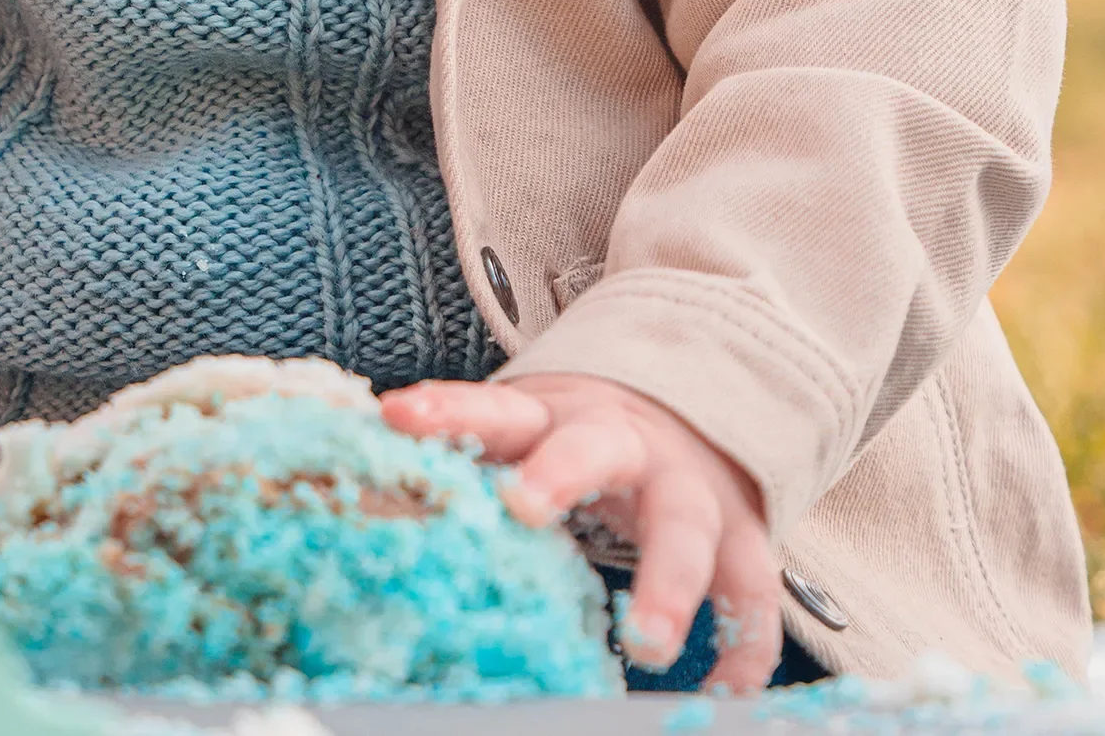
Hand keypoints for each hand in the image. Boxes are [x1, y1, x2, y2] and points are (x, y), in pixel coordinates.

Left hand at [380, 373, 781, 692]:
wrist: (689, 408)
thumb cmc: (572, 439)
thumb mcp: (520, 434)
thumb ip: (458, 458)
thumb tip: (353, 481)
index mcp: (553, 417)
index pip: (494, 408)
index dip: (447, 411)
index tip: (396, 417)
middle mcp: (623, 443)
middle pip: (594, 448)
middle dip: (559, 475)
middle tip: (520, 509)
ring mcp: (688, 489)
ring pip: (686, 529)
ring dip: (669, 586)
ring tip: (644, 647)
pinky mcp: (741, 535)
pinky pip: (751, 590)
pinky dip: (743, 644)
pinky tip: (722, 697)